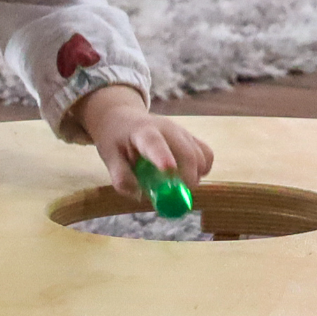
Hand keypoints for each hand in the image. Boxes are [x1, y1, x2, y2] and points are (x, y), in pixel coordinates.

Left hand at [75, 85, 213, 198]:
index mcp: (142, 132)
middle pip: (187, 152)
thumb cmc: (116, 140)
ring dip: (194, 176)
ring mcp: (182, 132)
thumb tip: (139, 195)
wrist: (124, 119)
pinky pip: (207, 155)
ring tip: (175, 184)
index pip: (154, 142)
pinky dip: (202, 170)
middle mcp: (167, 128)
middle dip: (187, 178)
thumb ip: (121, 177)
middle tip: (178, 196)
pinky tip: (186, 175)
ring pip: (201, 155)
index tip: (169, 171)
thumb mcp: (110, 157)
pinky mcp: (192, 138)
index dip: (163, 156)